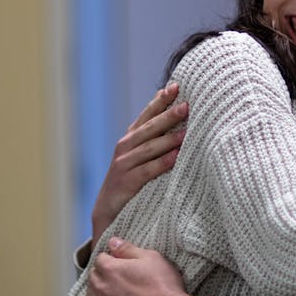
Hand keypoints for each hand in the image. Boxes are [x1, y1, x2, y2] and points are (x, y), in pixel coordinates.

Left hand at [84, 237, 191, 295]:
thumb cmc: (164, 288)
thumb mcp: (152, 259)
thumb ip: (128, 249)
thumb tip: (112, 242)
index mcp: (111, 269)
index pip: (101, 259)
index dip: (112, 259)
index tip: (120, 263)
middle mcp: (101, 288)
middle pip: (93, 276)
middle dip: (103, 274)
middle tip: (119, 278)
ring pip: (90, 295)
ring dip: (98, 291)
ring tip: (114, 293)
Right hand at [91, 84, 187, 243]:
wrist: (108, 208)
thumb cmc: (131, 177)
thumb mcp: (140, 154)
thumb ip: (154, 135)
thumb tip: (174, 110)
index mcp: (131, 137)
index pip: (147, 114)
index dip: (160, 100)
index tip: (176, 86)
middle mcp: (125, 147)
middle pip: (150, 128)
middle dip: (168, 116)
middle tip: (186, 105)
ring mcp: (124, 164)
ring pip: (150, 147)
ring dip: (169, 139)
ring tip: (186, 132)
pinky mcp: (127, 182)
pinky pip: (148, 170)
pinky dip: (162, 163)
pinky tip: (176, 157)